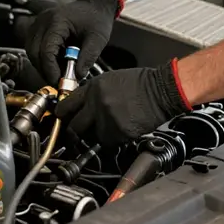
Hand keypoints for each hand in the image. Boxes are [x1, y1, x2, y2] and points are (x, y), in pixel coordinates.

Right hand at [25, 0, 122, 84]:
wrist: (94, 5)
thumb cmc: (96, 18)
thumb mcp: (98, 39)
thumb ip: (88, 57)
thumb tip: (77, 76)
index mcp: (57, 20)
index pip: (46, 50)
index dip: (50, 69)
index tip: (58, 82)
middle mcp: (44, 20)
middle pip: (34, 52)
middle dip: (45, 70)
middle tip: (58, 81)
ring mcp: (39, 23)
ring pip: (31, 51)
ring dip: (42, 65)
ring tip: (59, 72)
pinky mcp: (39, 28)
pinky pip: (34, 47)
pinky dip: (42, 58)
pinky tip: (56, 63)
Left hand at [55, 61, 191, 147]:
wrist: (161, 89)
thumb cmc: (141, 83)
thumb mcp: (110, 80)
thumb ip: (94, 93)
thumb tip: (83, 106)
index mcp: (93, 88)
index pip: (66, 106)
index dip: (62, 115)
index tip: (62, 120)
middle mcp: (96, 104)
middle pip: (74, 127)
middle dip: (73, 134)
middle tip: (75, 137)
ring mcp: (107, 119)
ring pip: (91, 138)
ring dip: (96, 138)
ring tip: (107, 131)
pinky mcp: (119, 133)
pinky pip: (108, 143)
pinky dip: (111, 142)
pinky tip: (120, 132)